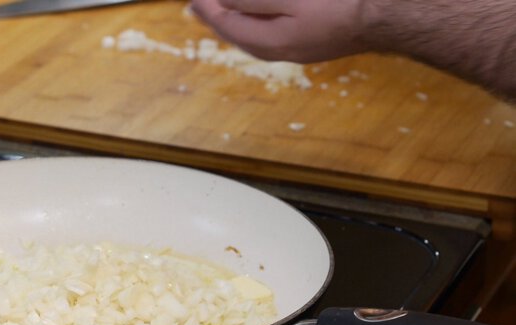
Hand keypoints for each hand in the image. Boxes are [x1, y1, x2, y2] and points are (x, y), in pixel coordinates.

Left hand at [190, 0, 368, 62]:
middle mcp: (281, 51)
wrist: (392, 15)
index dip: (207, 7)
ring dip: (237, 18)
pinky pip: (274, 31)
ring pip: (256, 33)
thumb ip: (252, 0)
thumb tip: (219, 1)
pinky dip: (259, 19)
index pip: (226, 25)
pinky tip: (260, 14)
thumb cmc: (343, 5)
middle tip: (200, 4)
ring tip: (222, 8)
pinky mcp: (314, 38)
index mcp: (270, 43)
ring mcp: (299, 47)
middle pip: (238, 33)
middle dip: (218, 16)